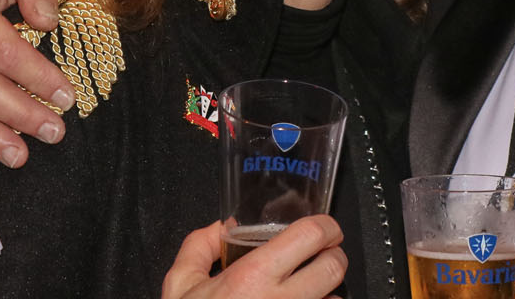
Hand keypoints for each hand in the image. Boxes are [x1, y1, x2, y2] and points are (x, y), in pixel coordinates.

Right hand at [162, 217, 346, 298]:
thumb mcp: (181, 285)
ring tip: (311, 285)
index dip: (325, 226)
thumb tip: (223, 227)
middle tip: (322, 254)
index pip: (309, 236)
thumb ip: (199, 247)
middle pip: (334, 267)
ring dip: (328, 288)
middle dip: (333, 255)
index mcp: (251, 277)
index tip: (325, 227)